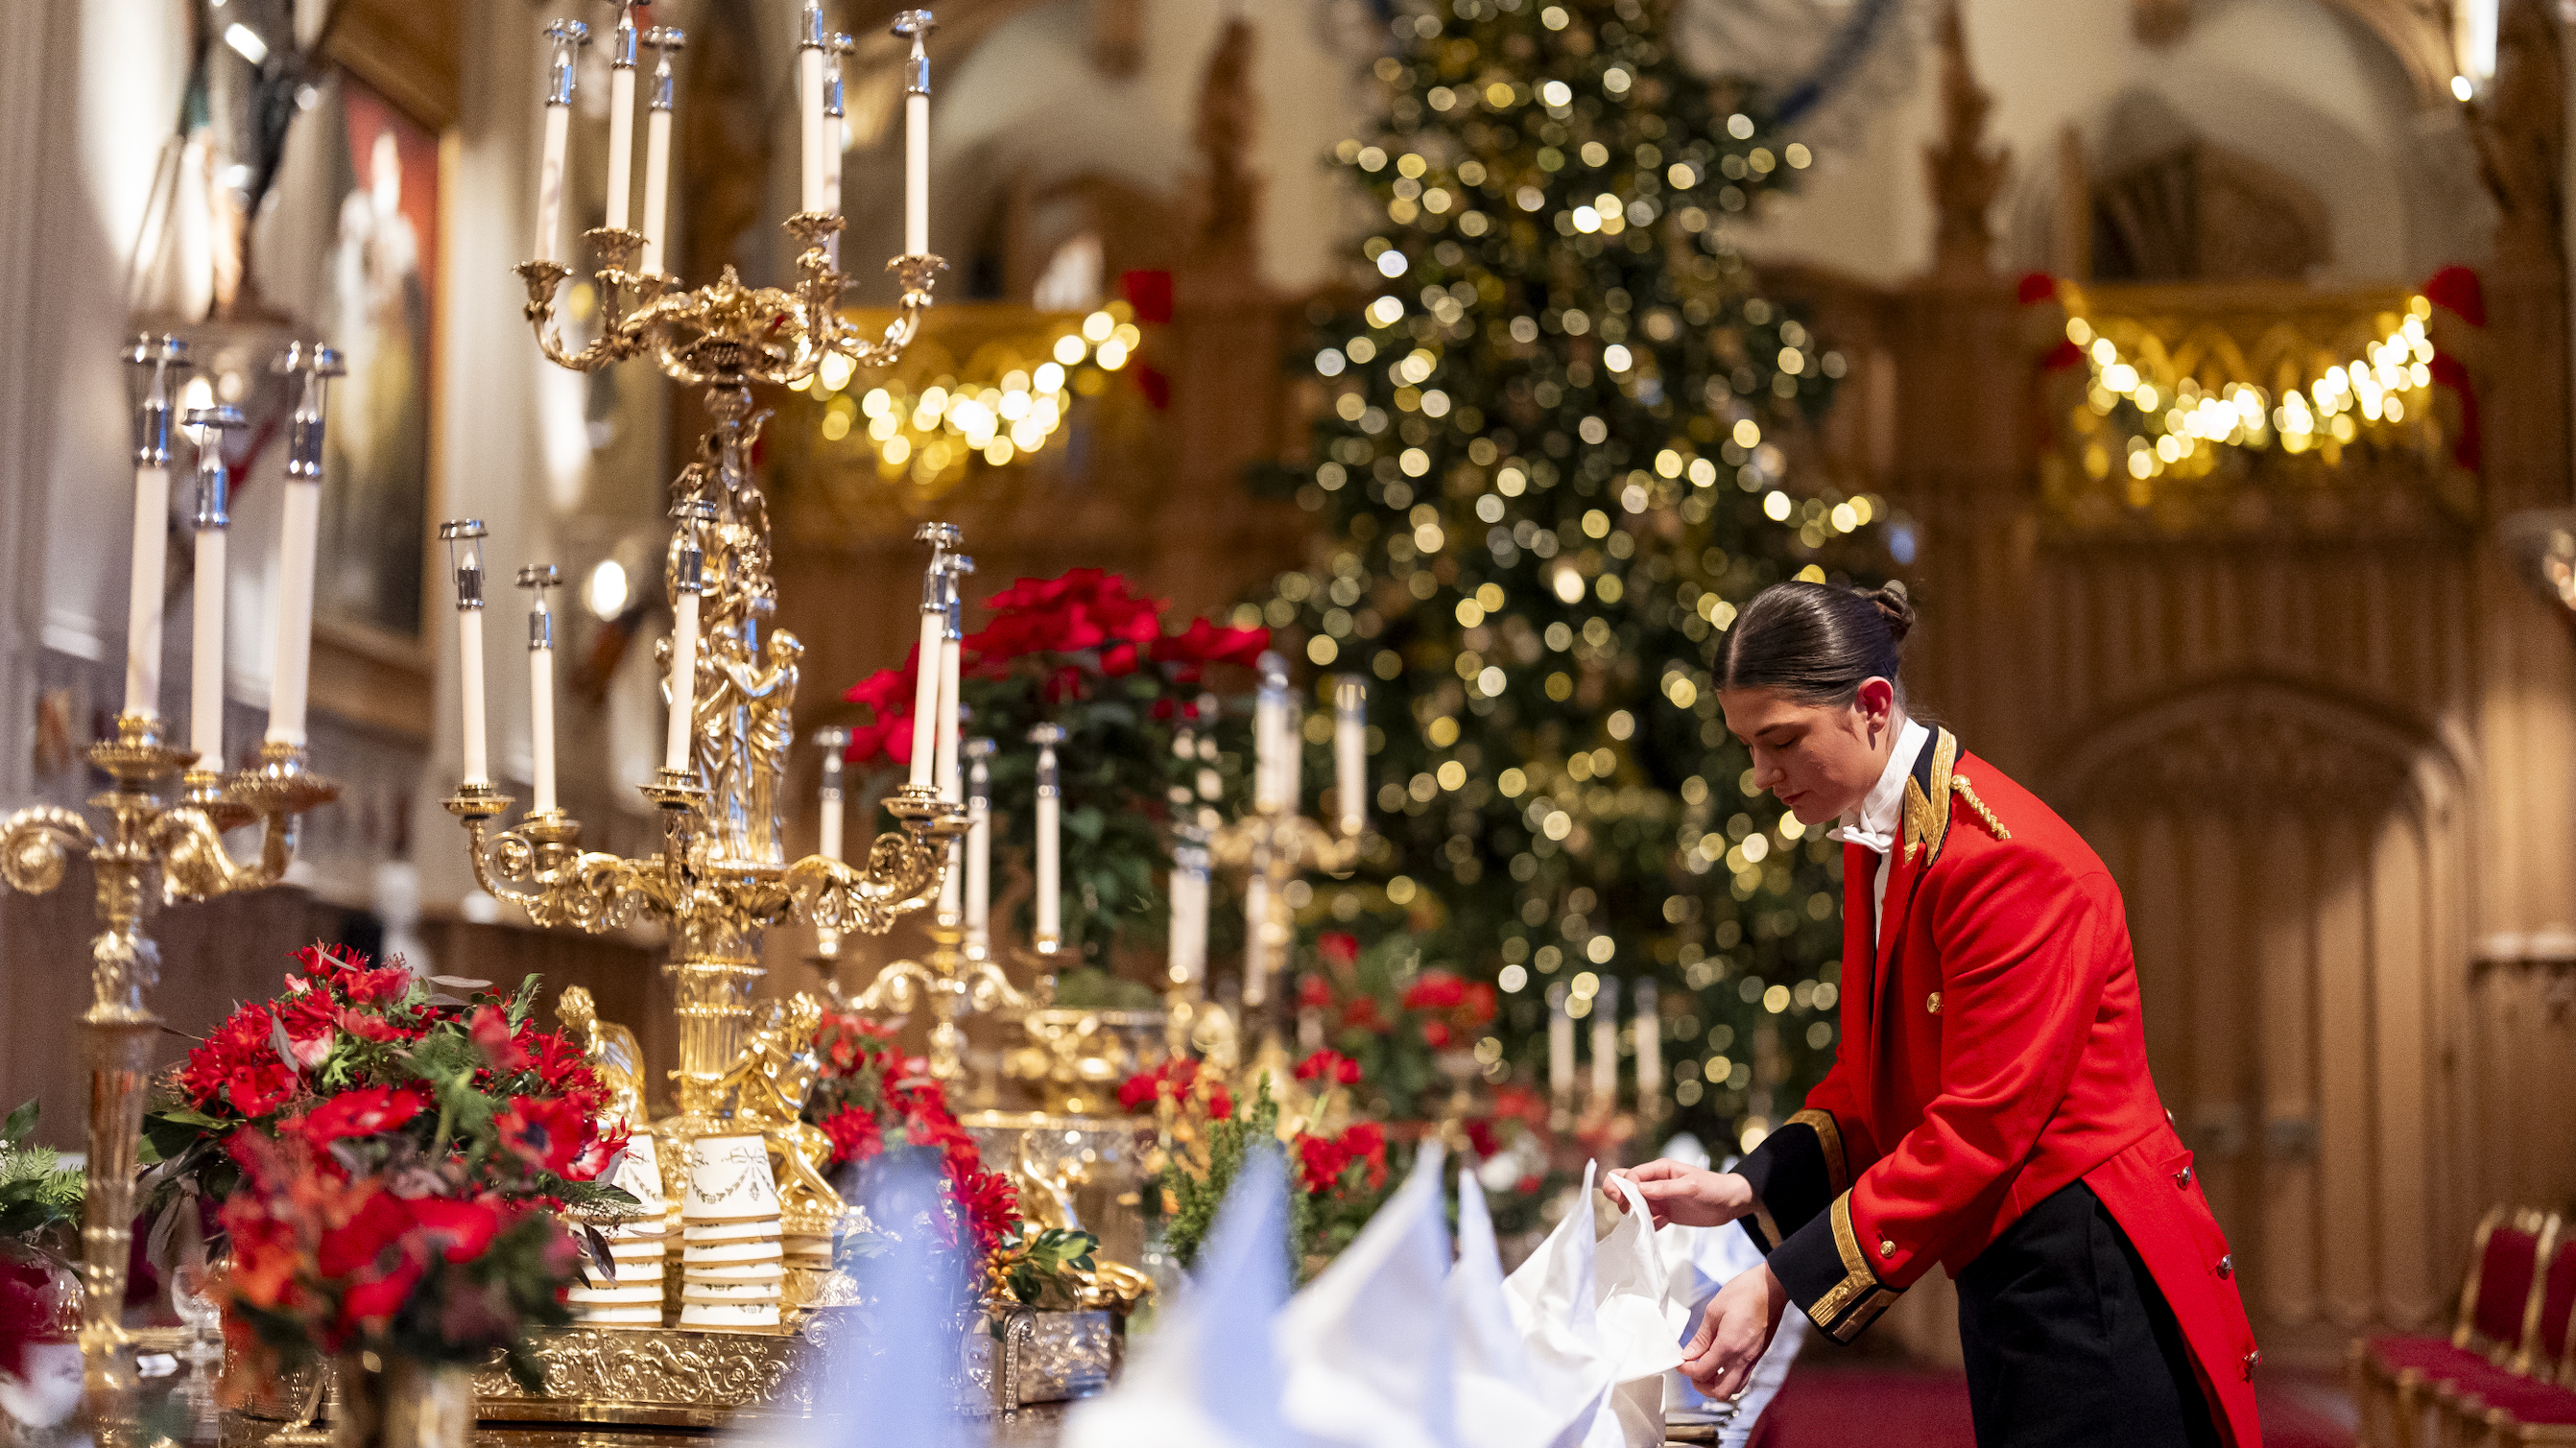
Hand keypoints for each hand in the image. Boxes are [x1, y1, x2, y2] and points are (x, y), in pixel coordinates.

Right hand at [1601, 1160, 1754, 1228]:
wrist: (1731, 1203)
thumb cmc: (1714, 1188)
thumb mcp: (1691, 1186)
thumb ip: (1665, 1188)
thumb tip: (1639, 1190)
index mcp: (1660, 1169)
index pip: (1631, 1175)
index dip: (1626, 1188)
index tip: (1631, 1203)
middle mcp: (1655, 1182)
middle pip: (1625, 1185)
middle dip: (1618, 1196)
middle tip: (1625, 1210)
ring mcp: (1659, 1198)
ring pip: (1634, 1204)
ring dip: (1633, 1214)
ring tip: (1645, 1222)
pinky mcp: (1665, 1213)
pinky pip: (1647, 1219)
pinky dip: (1647, 1225)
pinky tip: (1658, 1227)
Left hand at [1680, 1263, 1789, 1401]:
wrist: (1772, 1287)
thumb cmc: (1745, 1292)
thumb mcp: (1714, 1311)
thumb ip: (1701, 1337)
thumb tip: (1689, 1354)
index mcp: (1729, 1346)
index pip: (1703, 1372)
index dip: (1687, 1370)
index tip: (1680, 1362)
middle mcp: (1743, 1358)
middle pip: (1720, 1392)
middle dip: (1702, 1385)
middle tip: (1693, 1370)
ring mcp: (1753, 1359)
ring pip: (1734, 1389)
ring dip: (1717, 1385)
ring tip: (1706, 1368)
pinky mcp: (1758, 1356)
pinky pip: (1743, 1378)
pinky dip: (1729, 1377)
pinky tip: (1720, 1362)